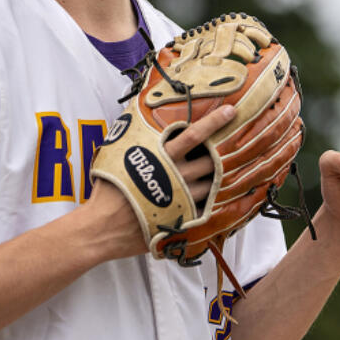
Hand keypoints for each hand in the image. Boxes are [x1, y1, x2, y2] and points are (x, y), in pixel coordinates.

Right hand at [82, 104, 235, 257]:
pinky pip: (206, 207)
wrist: (102, 228)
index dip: (213, 122)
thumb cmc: (107, 191)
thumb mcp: (115, 155)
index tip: (230, 111)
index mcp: (162, 158)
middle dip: (224, 150)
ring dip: (220, 175)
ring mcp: (183, 199)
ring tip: (232, 167)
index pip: (194, 135)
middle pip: (211, 159)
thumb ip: (133, 138)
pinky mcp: (184, 219)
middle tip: (238, 140)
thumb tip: (136, 115)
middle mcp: (177, 176)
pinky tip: (217, 196)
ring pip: (212, 183)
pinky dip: (213, 200)